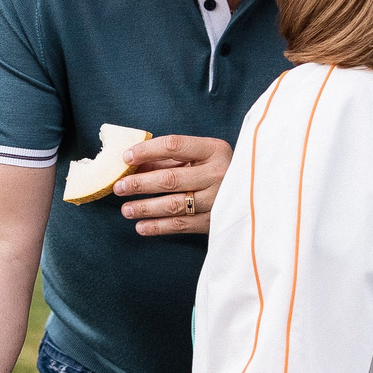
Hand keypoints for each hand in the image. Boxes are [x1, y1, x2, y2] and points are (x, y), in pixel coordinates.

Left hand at [114, 135, 232, 236]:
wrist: (254, 192)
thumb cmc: (216, 169)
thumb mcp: (198, 156)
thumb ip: (169, 159)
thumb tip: (133, 164)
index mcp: (214, 149)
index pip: (175, 145)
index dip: (147, 150)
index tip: (126, 157)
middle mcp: (219, 173)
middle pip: (171, 179)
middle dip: (140, 183)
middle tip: (118, 187)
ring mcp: (219, 199)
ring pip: (174, 205)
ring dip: (145, 208)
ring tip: (126, 209)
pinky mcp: (215, 221)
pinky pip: (181, 225)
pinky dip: (158, 227)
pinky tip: (141, 227)